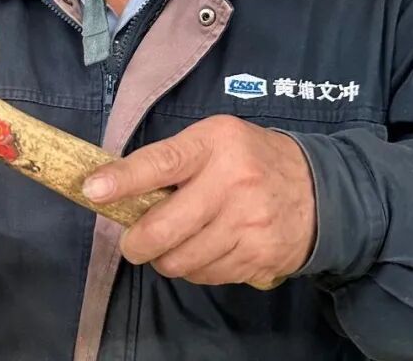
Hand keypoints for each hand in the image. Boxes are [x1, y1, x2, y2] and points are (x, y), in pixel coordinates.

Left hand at [83, 115, 315, 287]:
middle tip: (132, 242)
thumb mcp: (214, 139)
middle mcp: (232, 183)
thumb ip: (171, 159)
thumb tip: (116, 186)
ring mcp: (248, 224)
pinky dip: (194, 268)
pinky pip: (206, 275)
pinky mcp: (260, 256)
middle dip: (137, 242)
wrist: (318, 189)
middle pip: (165, 228)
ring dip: (165, 259)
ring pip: (181, 260)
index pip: (161, 163)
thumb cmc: (249, 158)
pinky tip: (202, 250)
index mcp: (214, 144)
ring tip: (171, 245)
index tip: (93, 190)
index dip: (124, 180)